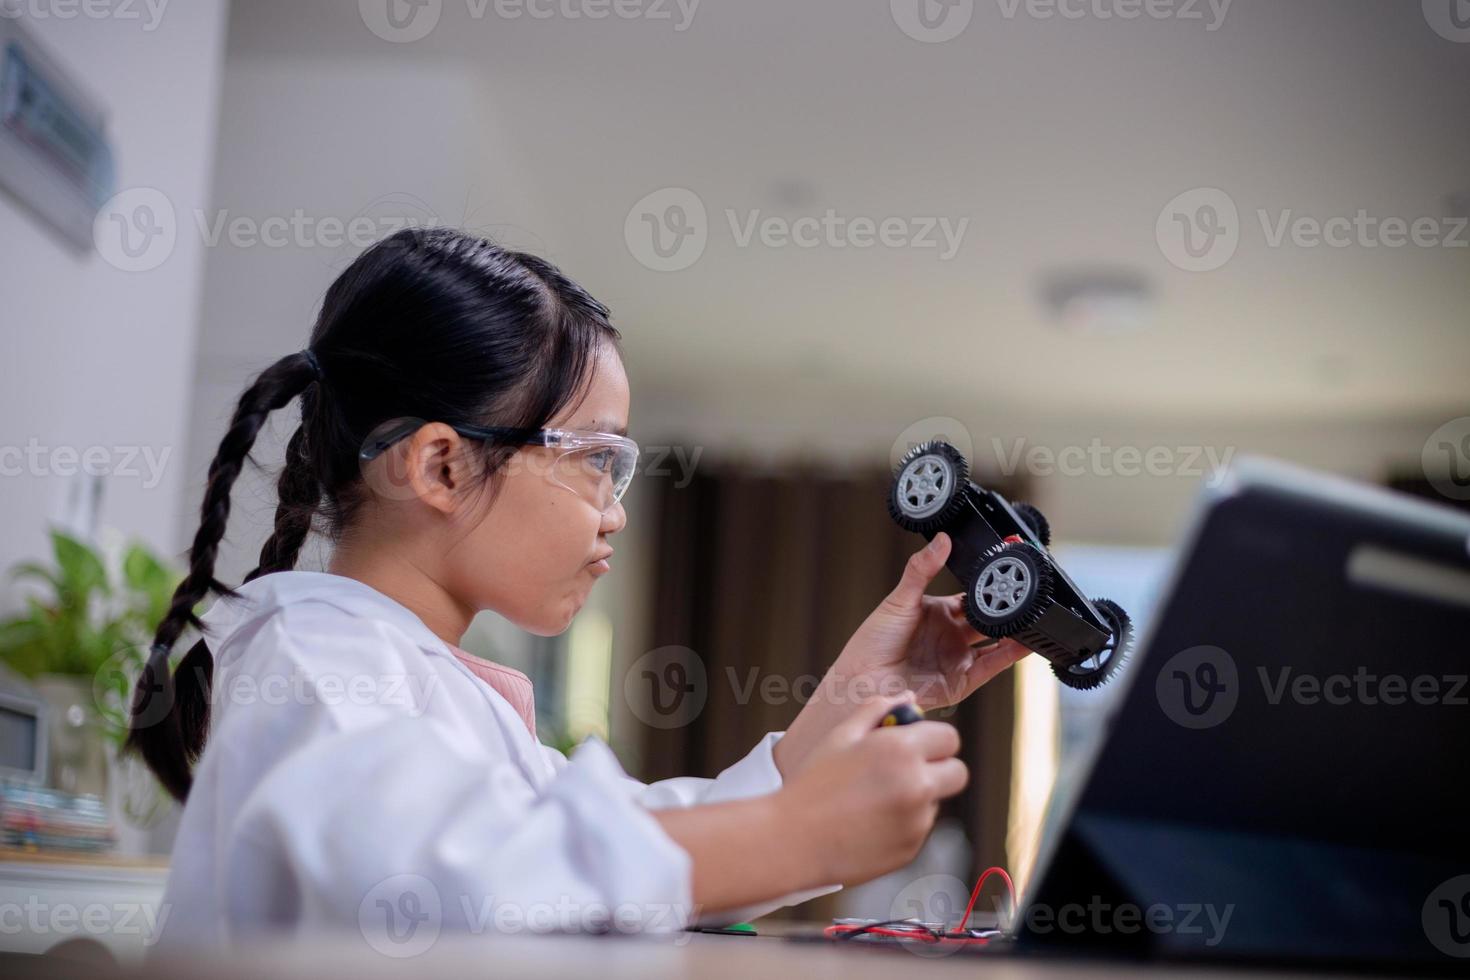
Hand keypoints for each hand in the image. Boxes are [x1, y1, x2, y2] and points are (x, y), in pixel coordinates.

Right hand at [778, 692, 967, 886]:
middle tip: (909, 771)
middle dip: (940, 768)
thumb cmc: (813, 783)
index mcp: (901, 750)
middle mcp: (918, 785)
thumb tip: (909, 697)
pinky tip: (868, 822)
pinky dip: (903, 824)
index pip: (949, 738)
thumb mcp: (841, 735)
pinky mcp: (911, 848)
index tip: (918, 745)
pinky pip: (919, 829)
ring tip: (872, 800)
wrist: (794, 840)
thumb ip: (877, 709)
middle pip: (958, 773)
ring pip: (936, 802)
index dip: (934, 740)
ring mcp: (917, 821)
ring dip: (918, 797)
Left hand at [836, 532, 1030, 708]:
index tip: (1006, 575)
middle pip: (987, 620)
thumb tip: (941, 540)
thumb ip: (922, 570)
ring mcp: (957, 659)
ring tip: (1033, 619)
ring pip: (996, 644)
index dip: (987, 588)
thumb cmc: (871, 643)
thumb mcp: (899, 599)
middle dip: (1005, 610)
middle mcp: (951, 637)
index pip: (971, 598)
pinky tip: (1024, 644)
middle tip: (1025, 597)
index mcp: (937, 613)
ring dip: (1014, 633)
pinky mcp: (962, 681)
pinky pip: (991, 666)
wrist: (862, 682)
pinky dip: (1009, 656)